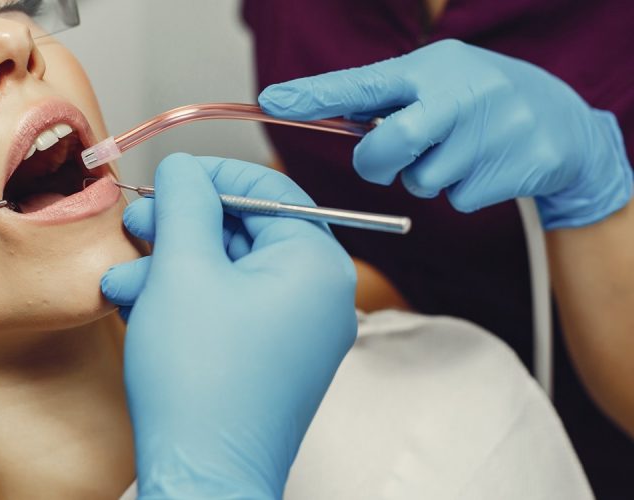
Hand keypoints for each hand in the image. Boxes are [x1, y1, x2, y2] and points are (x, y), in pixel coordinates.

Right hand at [101, 154, 356, 497]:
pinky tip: (139, 307)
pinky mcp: (269, 362)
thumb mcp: (183, 270)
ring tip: (122, 282)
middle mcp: (318, 299)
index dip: (211, 175)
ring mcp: (296, 335)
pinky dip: (184, 302)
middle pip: (244, 233)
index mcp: (318, 266)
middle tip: (135, 224)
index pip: (269, 190)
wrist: (202, 475)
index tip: (169, 175)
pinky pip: (228, 311)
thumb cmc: (199, 379)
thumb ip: (185, 203)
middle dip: (178, 229)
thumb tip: (186, 169)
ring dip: (169, 269)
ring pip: (228, 275)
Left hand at [259, 39, 632, 229]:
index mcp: (432, 68)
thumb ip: (383, 100)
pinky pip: (456, 200)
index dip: (316, 95)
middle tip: (387, 161)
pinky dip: (459, 193)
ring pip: (422, 182)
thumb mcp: (435, 82)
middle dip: (376, 164)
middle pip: (388, 148)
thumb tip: (312, 110)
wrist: (562, 122)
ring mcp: (491, 131)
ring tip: (456, 152)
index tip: (274, 99)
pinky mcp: (514, 167)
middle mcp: (460, 94)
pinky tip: (483, 168)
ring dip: (426, 178)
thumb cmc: (476, 100)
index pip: (364, 82)